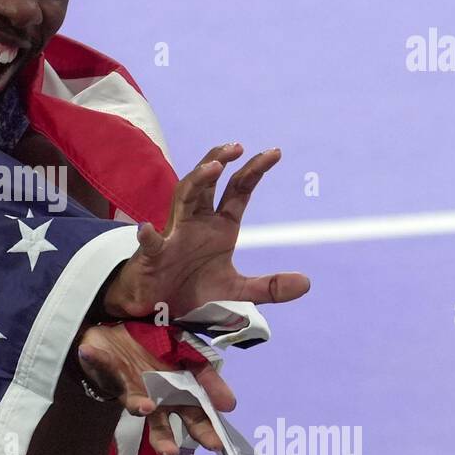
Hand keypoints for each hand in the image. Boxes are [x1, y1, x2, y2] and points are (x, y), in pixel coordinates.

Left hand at [76, 322, 234, 454]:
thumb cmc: (160, 345)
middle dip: (168, 439)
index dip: (206, 422)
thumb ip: (206, 374)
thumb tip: (230, 403)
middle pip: (164, 424)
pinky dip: (95, 359)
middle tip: (176, 452)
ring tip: (145, 407)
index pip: (196, 410)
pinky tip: (87, 353)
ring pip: (134, 405)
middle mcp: (156, 397)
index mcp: (179, 391)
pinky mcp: (107, 373)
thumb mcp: (189, 352)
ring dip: (138, 406)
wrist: (121, 333)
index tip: (219, 435)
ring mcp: (131, 389)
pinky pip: (100, 366)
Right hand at [102, 144, 310, 319]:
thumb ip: (269, 287)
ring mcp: (174, 235)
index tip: (275, 152)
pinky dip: (149, 237)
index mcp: (219, 226)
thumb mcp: (238, 291)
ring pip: (183, 197)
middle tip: (238, 147)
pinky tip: (147, 230)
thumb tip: (306, 283)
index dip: (254, 170)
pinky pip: (151, 243)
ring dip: (197, 181)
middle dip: (220, 160)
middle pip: (208, 182)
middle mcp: (197, 222)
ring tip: (213, 167)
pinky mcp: (153, 256)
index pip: (238, 189)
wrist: (159, 307)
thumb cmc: (194, 290)